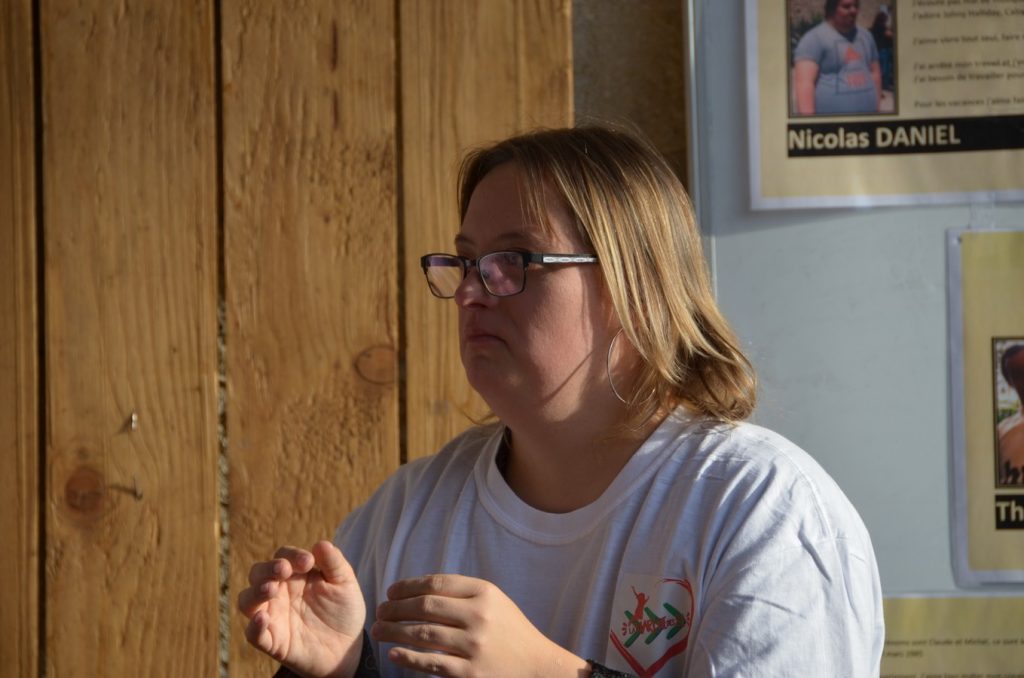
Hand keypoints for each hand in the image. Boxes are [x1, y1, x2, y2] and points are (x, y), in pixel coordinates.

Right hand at [238, 541, 365, 677]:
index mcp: (295, 574)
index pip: (283, 556)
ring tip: (271, 589)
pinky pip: (253, 634)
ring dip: (255, 592)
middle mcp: (278, 592)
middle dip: (267, 569)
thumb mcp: (345, 584)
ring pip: (246, 600)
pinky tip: (263, 618)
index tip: (308, 561)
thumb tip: (321, 543)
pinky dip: (254, 626)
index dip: (291, 555)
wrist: (347, 647)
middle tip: (283, 570)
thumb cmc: (343, 610)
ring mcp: (273, 616)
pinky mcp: (272, 641)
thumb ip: (334, 563)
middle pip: (258, 573)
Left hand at [371, 574, 588, 676]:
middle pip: (425, 606)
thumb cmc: (511, 632)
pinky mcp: (470, 674)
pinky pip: (430, 663)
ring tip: (378, 631)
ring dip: (394, 631)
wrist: (538, 668)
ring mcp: (474, 646)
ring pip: (422, 634)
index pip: (436, 583)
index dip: (408, 586)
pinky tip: (393, 653)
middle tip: (379, 612)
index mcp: (485, 593)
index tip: (391, 592)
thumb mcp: (495, 602)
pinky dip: (407, 658)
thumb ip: (463, 593)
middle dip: (395, 608)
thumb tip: (417, 589)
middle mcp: (479, 616)